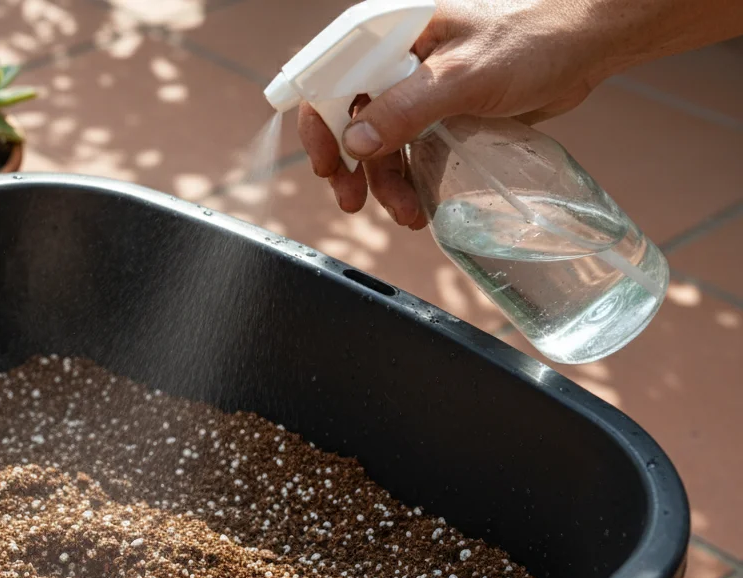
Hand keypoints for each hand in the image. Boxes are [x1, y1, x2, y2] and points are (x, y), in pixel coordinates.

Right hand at [300, 0, 619, 228]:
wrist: (585, 43)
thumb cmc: (530, 39)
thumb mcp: (461, 76)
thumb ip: (405, 108)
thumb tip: (356, 144)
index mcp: (387, 35)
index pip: (328, 78)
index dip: (319, 124)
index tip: (329, 164)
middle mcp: (395, 60)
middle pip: (348, 118)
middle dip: (352, 166)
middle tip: (353, 201)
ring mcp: (417, 87)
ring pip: (381, 142)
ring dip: (386, 182)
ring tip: (406, 214)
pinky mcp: (441, 111)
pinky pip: (411, 150)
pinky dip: (410, 179)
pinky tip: (420, 202)